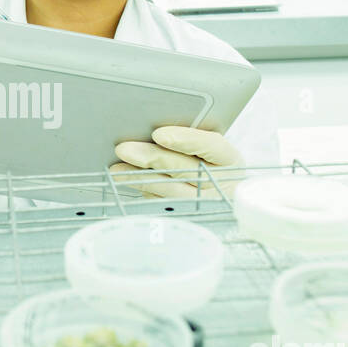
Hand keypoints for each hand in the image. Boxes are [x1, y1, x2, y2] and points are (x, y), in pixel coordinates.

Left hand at [109, 126, 246, 199]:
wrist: (226, 198)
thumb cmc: (213, 165)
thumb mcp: (212, 150)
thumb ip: (191, 139)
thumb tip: (153, 130)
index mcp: (230, 159)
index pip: (212, 146)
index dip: (186, 140)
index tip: (160, 134)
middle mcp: (221, 182)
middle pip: (185, 169)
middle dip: (152, 157)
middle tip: (124, 149)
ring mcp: (206, 204)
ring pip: (170, 190)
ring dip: (140, 178)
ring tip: (117, 170)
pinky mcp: (190, 216)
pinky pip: (164, 205)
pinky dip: (145, 192)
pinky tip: (129, 183)